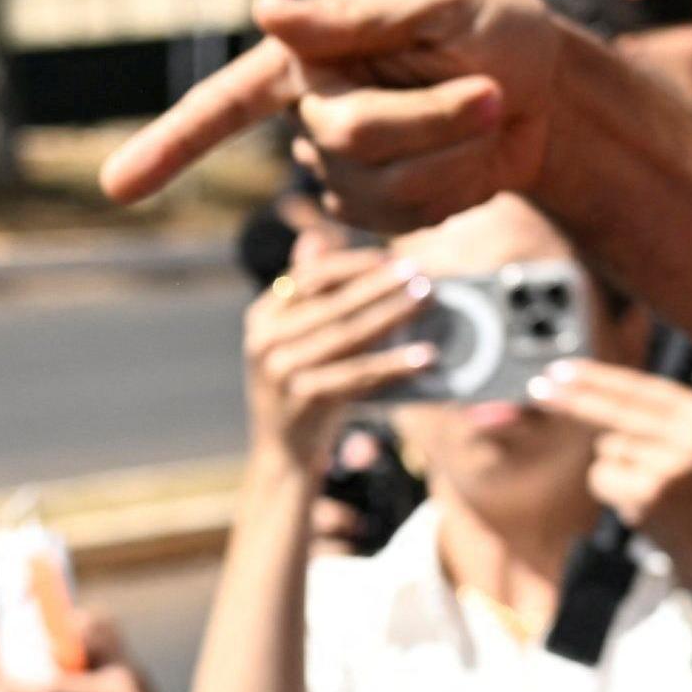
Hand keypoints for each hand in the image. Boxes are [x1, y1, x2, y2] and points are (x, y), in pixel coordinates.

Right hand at [106, 0, 602, 233]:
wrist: (554, 92)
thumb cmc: (495, 27)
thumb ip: (352, 17)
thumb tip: (266, 8)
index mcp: (309, 58)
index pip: (225, 106)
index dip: (171, 146)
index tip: (117, 187)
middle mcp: (318, 114)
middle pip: (344, 142)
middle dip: (427, 118)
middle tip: (491, 91)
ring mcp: (352, 170)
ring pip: (381, 189)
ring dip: (453, 151)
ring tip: (490, 112)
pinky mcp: (390, 212)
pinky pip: (410, 220)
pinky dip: (460, 186)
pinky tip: (477, 156)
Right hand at [245, 245, 440, 472]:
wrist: (282, 453)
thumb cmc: (301, 387)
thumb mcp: (295, 339)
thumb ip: (308, 295)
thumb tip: (315, 237)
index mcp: (262, 316)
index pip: (311, 276)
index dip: (353, 263)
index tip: (390, 257)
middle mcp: (265, 340)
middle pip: (335, 304)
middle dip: (381, 286)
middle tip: (420, 275)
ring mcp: (281, 371)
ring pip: (350, 336)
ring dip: (394, 316)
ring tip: (429, 302)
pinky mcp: (304, 399)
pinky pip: (360, 375)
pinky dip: (395, 364)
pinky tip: (425, 357)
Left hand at [533, 356, 691, 570]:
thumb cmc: (686, 490)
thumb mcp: (683, 440)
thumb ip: (645, 413)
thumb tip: (585, 385)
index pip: (640, 386)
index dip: (597, 376)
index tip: (561, 370)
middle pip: (617, 409)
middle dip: (574, 399)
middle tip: (539, 388)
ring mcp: (674, 464)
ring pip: (606, 447)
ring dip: (611, 466)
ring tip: (643, 485)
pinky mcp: (653, 492)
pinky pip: (602, 475)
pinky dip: (608, 488)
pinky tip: (636, 502)